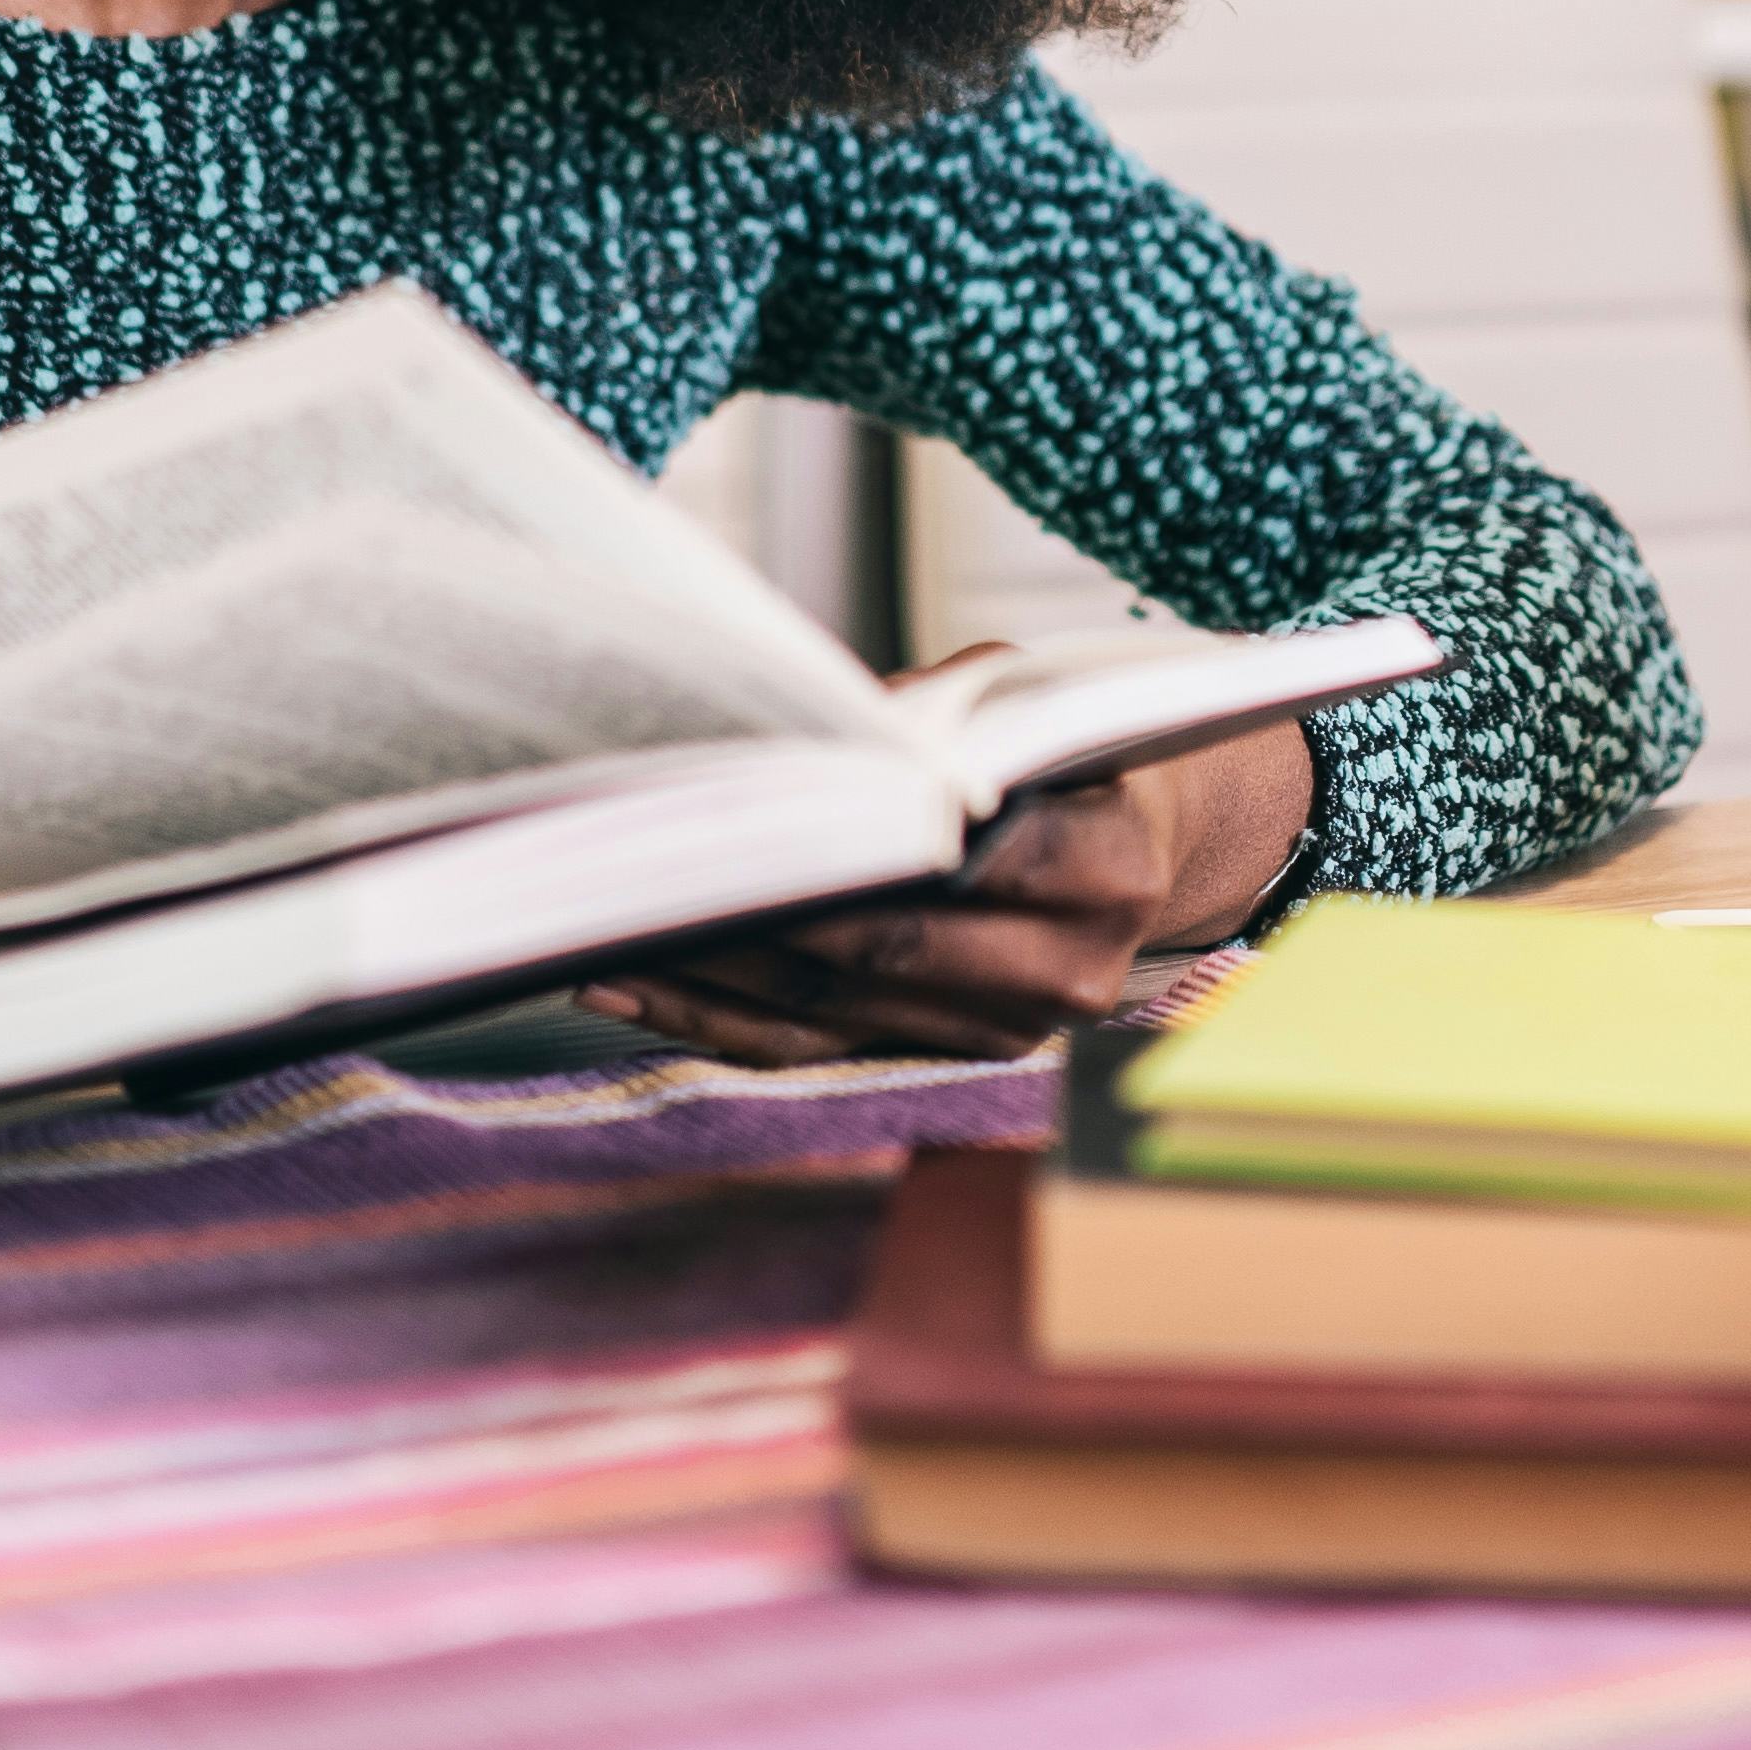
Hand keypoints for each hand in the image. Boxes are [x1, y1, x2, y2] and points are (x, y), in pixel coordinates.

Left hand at [579, 711, 1311, 1067]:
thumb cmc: (1062, 743)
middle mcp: (1070, 969)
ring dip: (712, 972)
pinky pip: (814, 1048)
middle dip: (763, 911)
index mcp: (1111, 866)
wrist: (1144, 837)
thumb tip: (808, 740)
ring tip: (606, 925)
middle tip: (651, 870)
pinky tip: (629, 982)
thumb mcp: (1018, 696)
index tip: (763, 818)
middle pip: (891, 951)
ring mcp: (1009, 1027)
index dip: (871, 849)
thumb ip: (931, 715)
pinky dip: (714, 1018)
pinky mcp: (949, 1053)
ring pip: (836, 1010)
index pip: (980, 864)